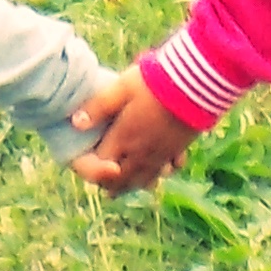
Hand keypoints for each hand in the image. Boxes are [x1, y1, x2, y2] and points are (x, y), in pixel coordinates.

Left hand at [71, 71, 195, 193]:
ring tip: (127, 188)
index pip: (102, 166)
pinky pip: (167, 171)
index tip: (90, 168)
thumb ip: (98, 107)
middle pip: (123, 180)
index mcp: (123, 139)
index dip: (93, 171)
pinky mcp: (179, 149)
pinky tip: (160, 172)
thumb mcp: (121, 88)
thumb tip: (75, 122)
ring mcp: (162, 154)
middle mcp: (141, 153)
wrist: (195, 83)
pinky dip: (160, 174)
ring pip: (145, 180)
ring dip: (133, 185)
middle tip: (106, 188)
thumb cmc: (154, 82)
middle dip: (112, 186)